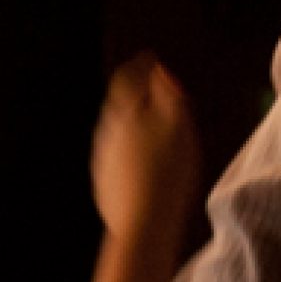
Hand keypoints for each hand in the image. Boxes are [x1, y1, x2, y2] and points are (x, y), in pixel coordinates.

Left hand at [90, 55, 201, 239]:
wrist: (144, 222)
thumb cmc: (167, 173)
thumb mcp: (177, 127)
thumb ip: (168, 94)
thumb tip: (160, 72)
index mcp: (125, 113)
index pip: (128, 79)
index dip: (141, 66)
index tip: (150, 59)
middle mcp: (107, 132)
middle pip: (119, 104)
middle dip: (137, 95)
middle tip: (154, 91)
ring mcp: (103, 158)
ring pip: (116, 131)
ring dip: (132, 123)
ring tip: (152, 126)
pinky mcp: (105, 182)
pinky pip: (117, 157)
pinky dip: (129, 150)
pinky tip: (144, 161)